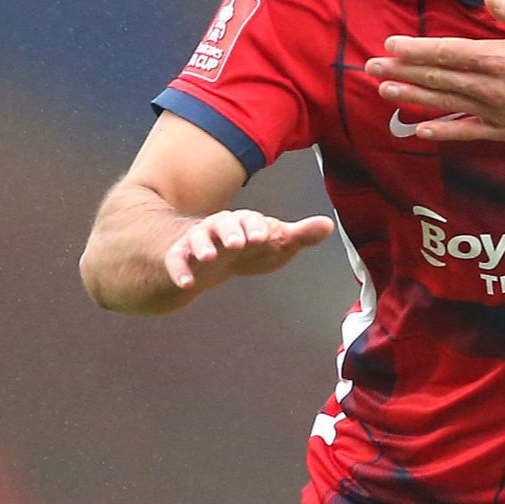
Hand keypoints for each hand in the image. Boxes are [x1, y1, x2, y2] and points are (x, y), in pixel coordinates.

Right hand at [163, 209, 336, 292]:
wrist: (214, 258)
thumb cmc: (251, 245)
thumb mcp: (276, 241)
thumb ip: (300, 235)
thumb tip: (328, 225)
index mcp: (245, 221)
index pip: (251, 219)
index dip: (257, 226)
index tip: (264, 236)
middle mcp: (219, 227)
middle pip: (222, 223)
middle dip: (230, 231)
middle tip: (238, 243)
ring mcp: (198, 241)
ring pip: (196, 238)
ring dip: (202, 246)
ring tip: (208, 258)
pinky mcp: (180, 257)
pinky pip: (176, 260)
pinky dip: (180, 270)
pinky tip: (187, 284)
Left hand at [367, 0, 504, 141]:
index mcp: (500, 57)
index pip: (447, 53)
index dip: (416, 50)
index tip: (390, 46)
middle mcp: (492, 87)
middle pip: (438, 78)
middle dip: (402, 72)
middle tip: (371, 69)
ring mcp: (496, 112)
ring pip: (445, 103)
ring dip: (412, 97)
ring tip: (384, 91)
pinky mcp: (504, 130)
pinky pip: (466, 132)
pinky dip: (442, 132)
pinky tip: (419, 130)